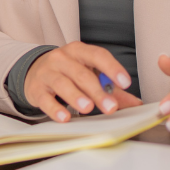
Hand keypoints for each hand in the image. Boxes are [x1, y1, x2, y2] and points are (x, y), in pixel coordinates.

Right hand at [24, 42, 141, 122]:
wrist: (34, 71)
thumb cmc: (67, 72)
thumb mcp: (88, 73)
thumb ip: (111, 89)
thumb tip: (135, 103)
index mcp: (78, 51)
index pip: (97, 55)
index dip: (112, 68)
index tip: (125, 82)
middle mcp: (61, 58)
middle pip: (81, 73)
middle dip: (97, 91)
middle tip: (110, 106)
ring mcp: (47, 72)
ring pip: (62, 83)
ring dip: (76, 96)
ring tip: (87, 108)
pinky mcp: (36, 89)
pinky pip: (45, 99)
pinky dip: (55, 109)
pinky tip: (65, 117)